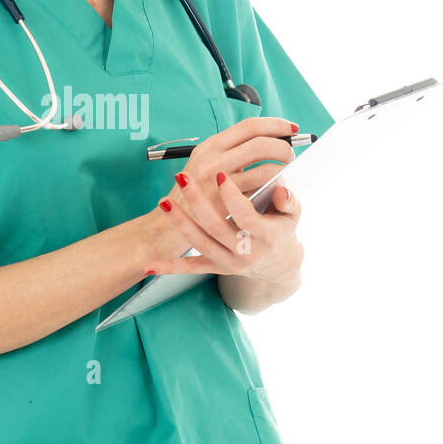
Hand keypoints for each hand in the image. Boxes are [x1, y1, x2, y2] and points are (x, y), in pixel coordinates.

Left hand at [142, 115, 303, 280]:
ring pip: (200, 243)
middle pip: (216, 227)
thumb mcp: (293, 216)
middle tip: (183, 177)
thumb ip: (290, 202)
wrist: (278, 266)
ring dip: (180, 223)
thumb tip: (281, 189)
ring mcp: (229, 263)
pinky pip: (191, 269)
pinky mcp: (217, 269)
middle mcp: (246, 253)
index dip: (232, 196)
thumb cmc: (282, 231)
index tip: (220, 174)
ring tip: (164, 201)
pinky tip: (149, 265)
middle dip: (198, 201)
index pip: (245, 216)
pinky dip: (170, 267)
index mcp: (267, 237)